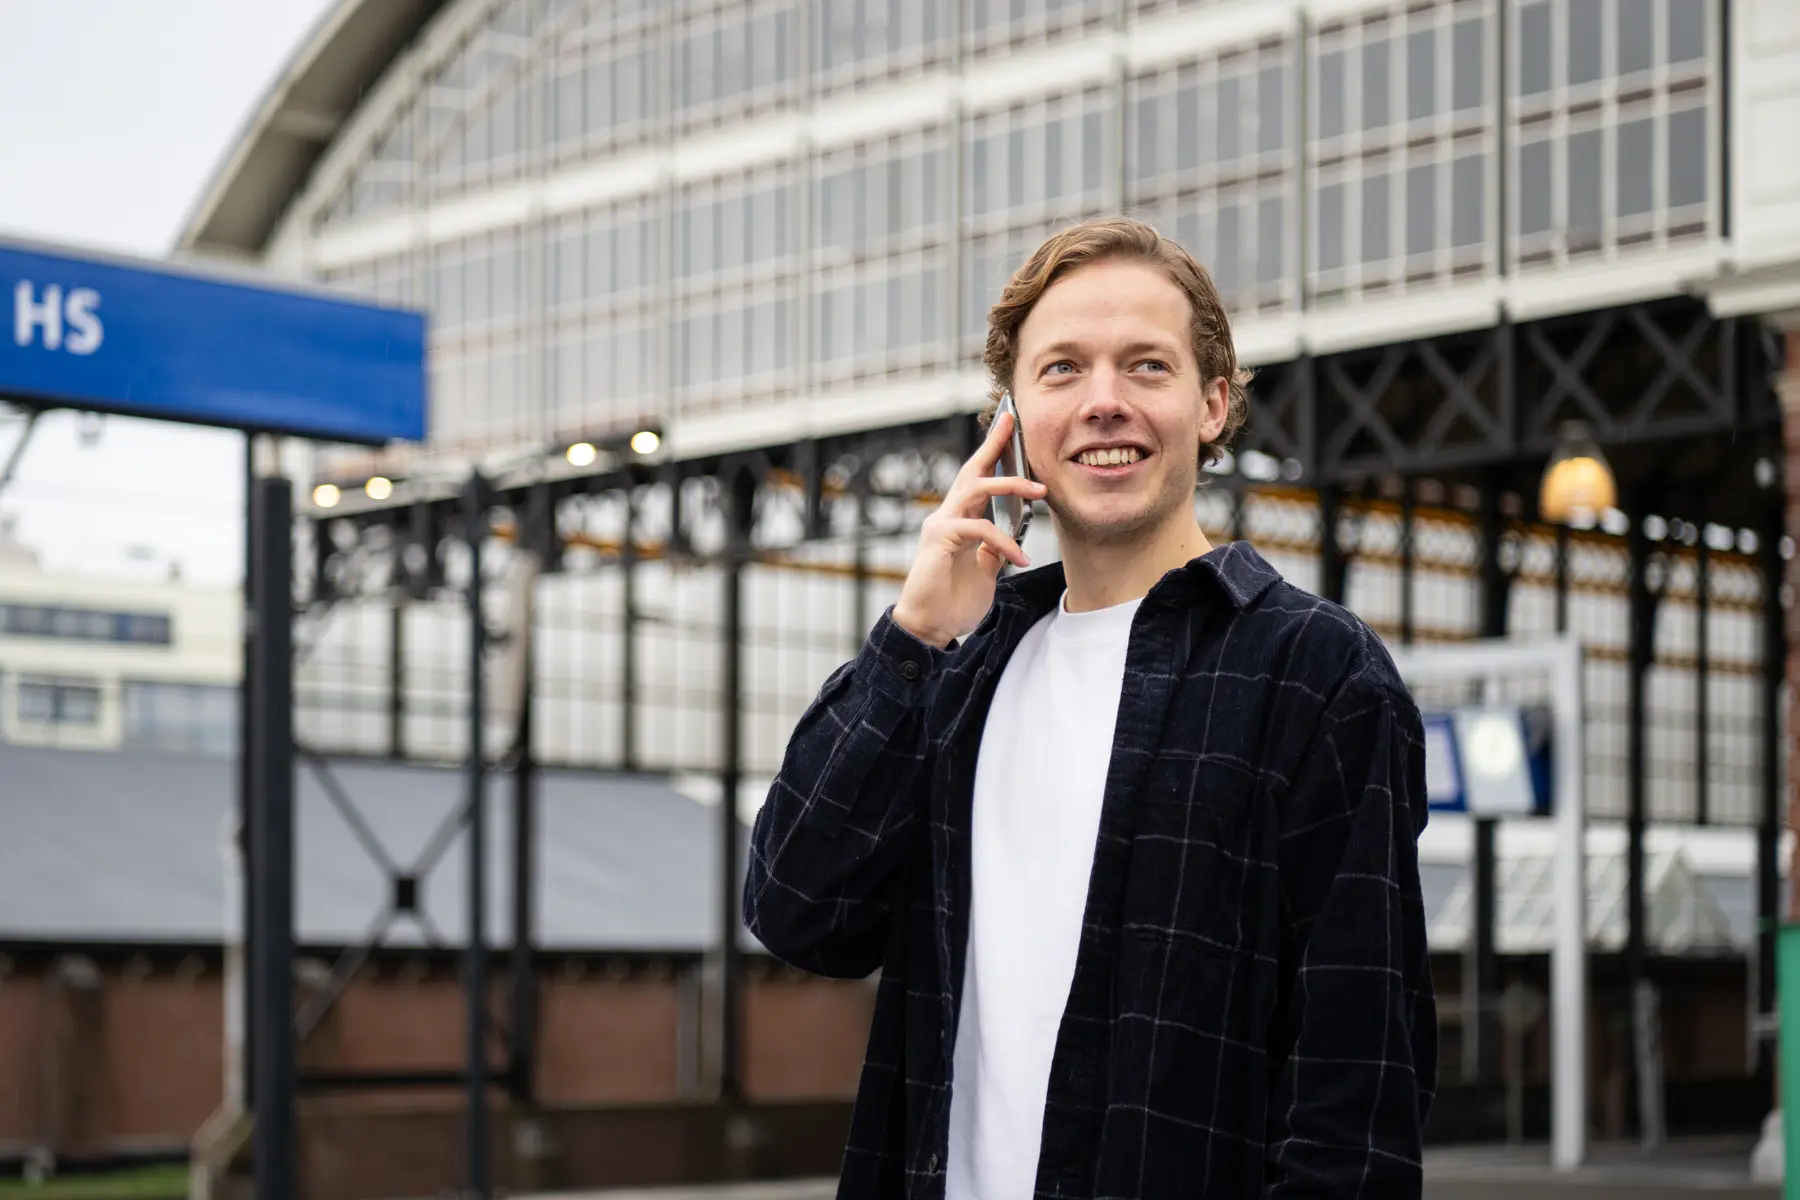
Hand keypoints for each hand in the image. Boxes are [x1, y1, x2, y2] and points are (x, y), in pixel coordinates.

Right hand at [891, 411, 1046, 648]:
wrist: (929, 627)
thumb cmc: (951, 601)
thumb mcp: (983, 571)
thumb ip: (993, 549)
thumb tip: (1009, 535)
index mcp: (958, 521)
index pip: (976, 480)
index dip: (991, 452)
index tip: (1009, 426)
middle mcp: (946, 516)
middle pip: (971, 471)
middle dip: (993, 445)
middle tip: (1013, 422)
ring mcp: (941, 526)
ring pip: (976, 490)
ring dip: (1010, 486)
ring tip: (1039, 493)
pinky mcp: (940, 540)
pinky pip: (979, 529)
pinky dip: (1004, 542)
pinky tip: (1019, 558)